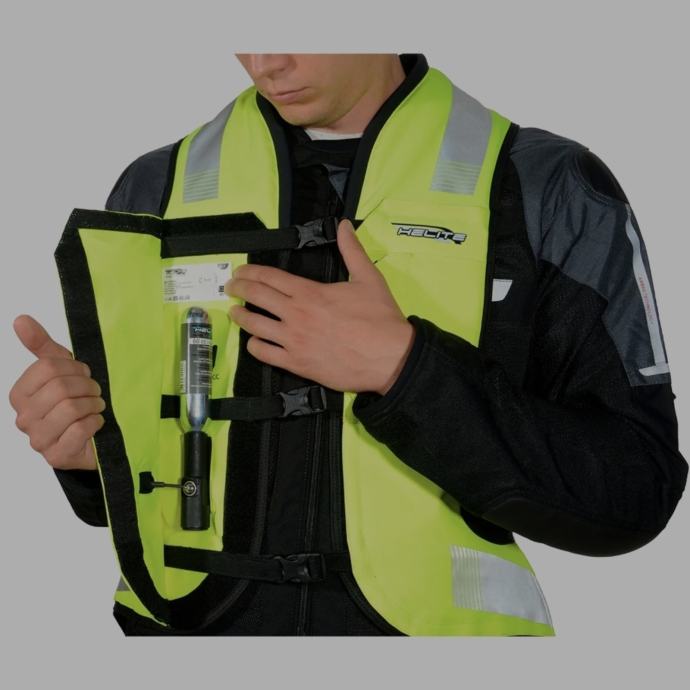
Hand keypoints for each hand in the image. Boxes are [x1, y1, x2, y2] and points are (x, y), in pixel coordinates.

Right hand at [9, 315, 104, 470]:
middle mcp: (23, 418)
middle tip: (94, 391)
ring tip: (96, 406)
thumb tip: (20, 319)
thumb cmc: (75, 401)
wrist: (92, 438)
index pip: (48, 368)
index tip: (84, 374)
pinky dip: (96, 422)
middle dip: (87, 386)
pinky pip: (81, 429)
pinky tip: (96, 423)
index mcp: (19, 395)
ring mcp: (38, 440)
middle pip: (60, 388)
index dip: (74, 367)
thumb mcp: (62, 370)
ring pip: (70, 408)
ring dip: (93, 404)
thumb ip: (41, 345)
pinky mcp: (57, 456)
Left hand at [224, 218, 414, 394]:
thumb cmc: (380, 319)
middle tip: (230, 287)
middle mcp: (296, 314)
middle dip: (238, 289)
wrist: (390, 357)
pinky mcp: (297, 363)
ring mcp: (293, 340)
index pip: (269, 277)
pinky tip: (254, 341)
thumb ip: (352, 250)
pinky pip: (264, 354)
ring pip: (254, 325)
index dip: (250, 272)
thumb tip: (345, 225)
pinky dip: (254, 345)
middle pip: (256, 297)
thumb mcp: (369, 278)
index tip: (240, 271)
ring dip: (241, 316)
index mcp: (310, 292)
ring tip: (235, 312)